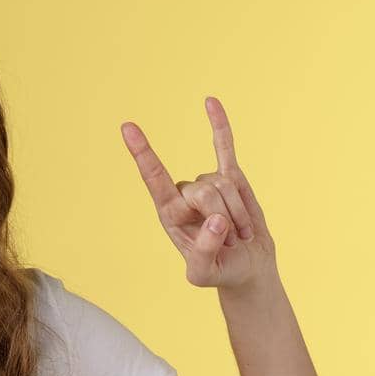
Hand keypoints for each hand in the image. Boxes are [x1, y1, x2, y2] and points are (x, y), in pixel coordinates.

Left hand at [120, 96, 275, 290]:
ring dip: (239, 212)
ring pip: (226, 182)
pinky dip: (219, 124)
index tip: (128, 127)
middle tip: (228, 241)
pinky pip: (225, 147)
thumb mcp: (205, 274)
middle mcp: (184, 194)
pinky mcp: (231, 177)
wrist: (246, 268)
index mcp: (170, 214)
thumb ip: (205, 253)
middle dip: (224, 216)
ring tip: (237, 233)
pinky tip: (210, 101)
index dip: (143, 153)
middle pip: (205, 190)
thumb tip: (215, 221)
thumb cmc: (221, 272)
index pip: (153, 178)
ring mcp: (207, 183)